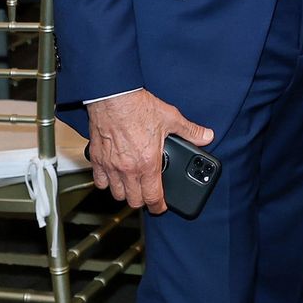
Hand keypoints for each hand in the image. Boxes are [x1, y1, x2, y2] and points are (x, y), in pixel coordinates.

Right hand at [84, 90, 213, 214]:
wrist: (113, 96)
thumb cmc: (138, 107)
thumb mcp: (170, 118)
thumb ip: (190, 131)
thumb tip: (206, 136)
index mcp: (148, 163)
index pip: (153, 198)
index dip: (159, 206)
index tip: (161, 206)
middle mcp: (128, 169)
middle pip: (134, 201)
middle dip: (143, 200)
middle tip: (148, 193)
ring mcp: (110, 166)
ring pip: (116, 194)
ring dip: (125, 193)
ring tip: (132, 185)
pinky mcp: (96, 159)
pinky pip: (99, 181)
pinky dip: (106, 182)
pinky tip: (113, 175)